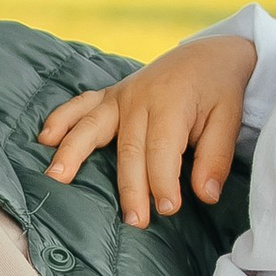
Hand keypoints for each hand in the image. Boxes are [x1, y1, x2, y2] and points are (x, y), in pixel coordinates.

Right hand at [37, 31, 254, 227]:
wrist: (206, 54)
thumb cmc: (218, 90)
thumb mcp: (229, 119)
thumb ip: (216, 157)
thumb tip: (205, 195)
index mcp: (171, 103)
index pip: (162, 150)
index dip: (163, 182)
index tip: (167, 209)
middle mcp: (140, 98)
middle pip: (129, 149)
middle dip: (130, 187)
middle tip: (134, 221)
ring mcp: (120, 96)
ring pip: (93, 126)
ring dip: (74, 152)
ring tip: (57, 177)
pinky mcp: (109, 96)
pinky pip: (80, 105)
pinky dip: (61, 119)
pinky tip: (46, 138)